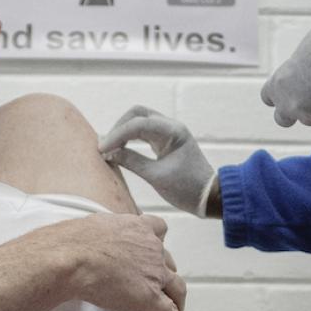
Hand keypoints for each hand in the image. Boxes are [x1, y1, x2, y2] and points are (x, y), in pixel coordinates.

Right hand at [49, 213, 187, 310]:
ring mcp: (153, 274)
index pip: (158, 228)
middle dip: (165, 272)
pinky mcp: (149, 298)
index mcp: (138, 228)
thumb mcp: (93, 226)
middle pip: (168, 261)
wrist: (72, 259)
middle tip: (159, 283)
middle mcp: (151, 249)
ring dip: (177, 300)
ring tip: (176, 310)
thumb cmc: (73, 242)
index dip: (157, 240)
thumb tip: (92, 238)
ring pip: (177, 288)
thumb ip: (104, 232)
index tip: (155, 248)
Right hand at [99, 106, 216, 216]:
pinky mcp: (166, 141)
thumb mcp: (156, 177)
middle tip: (105, 147)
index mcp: (173, 132)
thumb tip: (108, 153)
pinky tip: (119, 149)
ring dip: (123, 131)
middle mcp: (171, 126)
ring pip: (139, 120)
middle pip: (137, 114)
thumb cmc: (186, 188)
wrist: (208, 196)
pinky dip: (130, 137)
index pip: (138, 124)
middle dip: (119, 128)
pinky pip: (143, 132)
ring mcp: (169, 132)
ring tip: (109, 148)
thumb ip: (131, 162)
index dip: (116, 135)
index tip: (102, 150)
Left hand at [261, 14, 310, 126]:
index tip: (291, 85)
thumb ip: (302, 66)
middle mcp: (292, 104)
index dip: (279, 92)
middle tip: (310, 95)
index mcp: (280, 82)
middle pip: (283, 119)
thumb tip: (310, 64)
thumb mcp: (307, 50)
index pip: (268, 96)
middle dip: (293, 110)